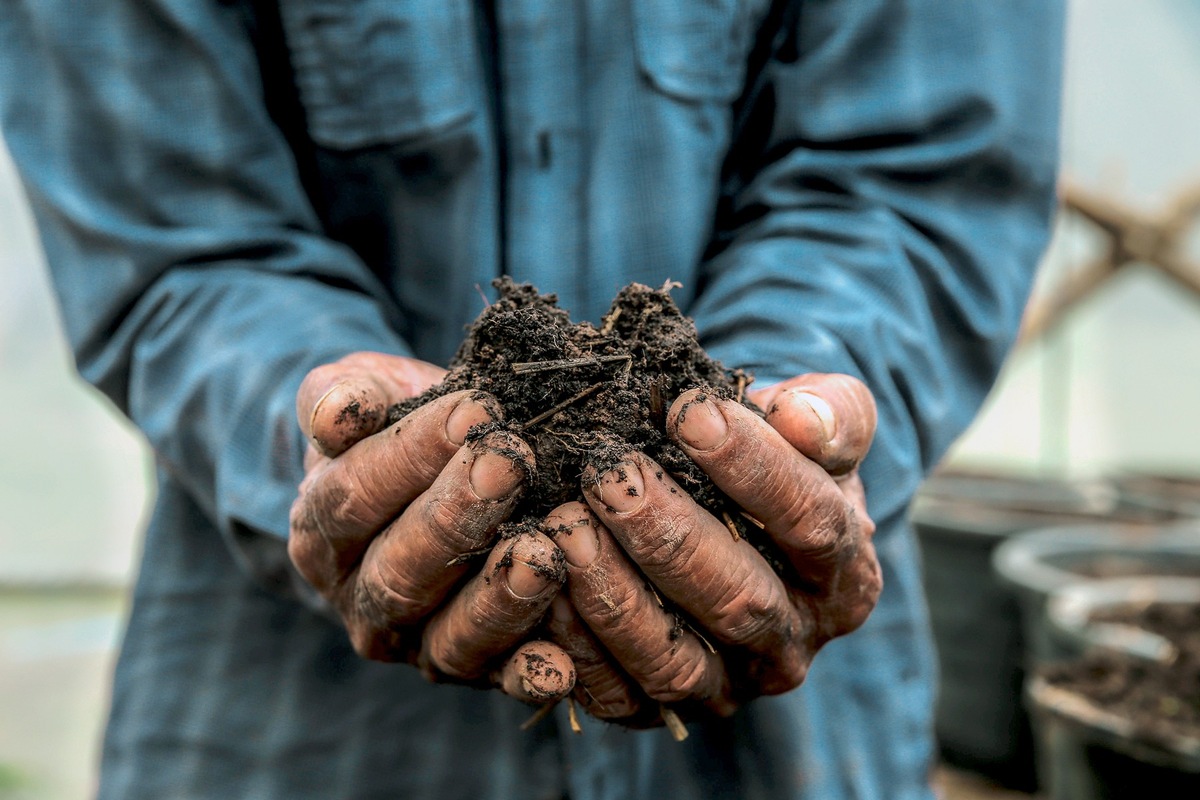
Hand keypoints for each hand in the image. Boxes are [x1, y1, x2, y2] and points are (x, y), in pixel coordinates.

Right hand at [288, 352, 574, 703]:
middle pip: (399, 572)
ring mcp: (421, 645)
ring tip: (540, 552)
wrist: (451, 470)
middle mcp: (363, 602)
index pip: (353, 497)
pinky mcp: (482, 671)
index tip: (474, 410)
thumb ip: (341, 397)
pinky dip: (531, 673)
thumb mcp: (368, 394)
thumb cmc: (408, 424)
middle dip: (456, 517)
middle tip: (510, 463)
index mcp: (321, 533)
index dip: (410, 454)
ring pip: (451, 637)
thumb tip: (336, 415)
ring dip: (498, 599)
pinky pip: (505, 679)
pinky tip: (561, 661)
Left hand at [545, 373, 880, 721]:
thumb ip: (830, 413)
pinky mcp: (665, 710)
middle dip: (667, 533)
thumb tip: (800, 418)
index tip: (688, 411)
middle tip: (608, 474)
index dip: (752, 466)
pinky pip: (618, 693)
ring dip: (614, 594)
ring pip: (675, 660)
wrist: (734, 513)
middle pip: (739, 598)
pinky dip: (576, 646)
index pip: (810, 522)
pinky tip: (542, 585)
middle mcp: (794, 643)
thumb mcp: (818, 422)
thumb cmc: (775, 455)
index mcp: (847, 574)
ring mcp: (731, 687)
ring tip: (566, 525)